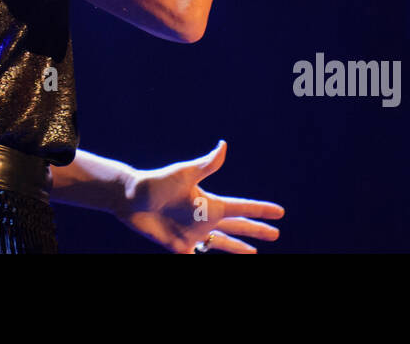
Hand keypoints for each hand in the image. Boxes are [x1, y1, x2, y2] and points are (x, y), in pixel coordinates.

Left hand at [116, 140, 283, 252]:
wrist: (129, 198)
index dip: (261, 210)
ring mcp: (192, 234)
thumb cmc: (156, 183)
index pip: (242, 208)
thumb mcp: (184, 174)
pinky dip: (204, 262)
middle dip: (256, 231)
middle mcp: (204, 219)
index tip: (280, 212)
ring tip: (253, 254)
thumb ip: (206, 165)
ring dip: (238, 249)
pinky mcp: (178, 247)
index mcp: (210, 203)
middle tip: (275, 234)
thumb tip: (223, 145)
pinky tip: (214, 264)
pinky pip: (195, 259)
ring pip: (221, 245)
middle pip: (237, 228)